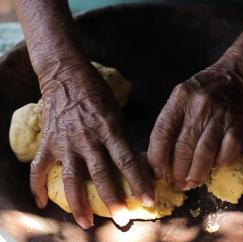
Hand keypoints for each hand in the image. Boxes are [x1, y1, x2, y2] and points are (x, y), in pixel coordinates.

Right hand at [31, 63, 153, 228]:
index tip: (147, 199)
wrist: (65, 74)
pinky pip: (39, 169)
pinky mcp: (48, 142)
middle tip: (121, 219)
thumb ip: (119, 137)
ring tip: (85, 223)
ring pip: (72, 178)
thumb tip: (129, 163)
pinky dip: (37, 187)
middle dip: (113, 199)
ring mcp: (66, 142)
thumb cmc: (96, 91)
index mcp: (110, 128)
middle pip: (102, 174)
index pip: (127, 160)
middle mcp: (88, 138)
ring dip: (79, 203)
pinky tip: (41, 203)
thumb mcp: (115, 111)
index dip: (138, 181)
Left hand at [148, 61, 242, 189]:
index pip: (162, 132)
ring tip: (193, 182)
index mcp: (180, 99)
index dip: (157, 158)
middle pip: (183, 147)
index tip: (157, 174)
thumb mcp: (182, 99)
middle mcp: (199, 105)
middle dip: (178, 172)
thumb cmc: (205, 91)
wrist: (238, 76)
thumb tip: (162, 160)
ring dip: (197, 173)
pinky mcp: (239, 124)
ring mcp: (221, 115)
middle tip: (178, 183)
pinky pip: (228, 152)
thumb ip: (172, 123)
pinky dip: (220, 163)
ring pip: (205, 153)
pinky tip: (215, 166)